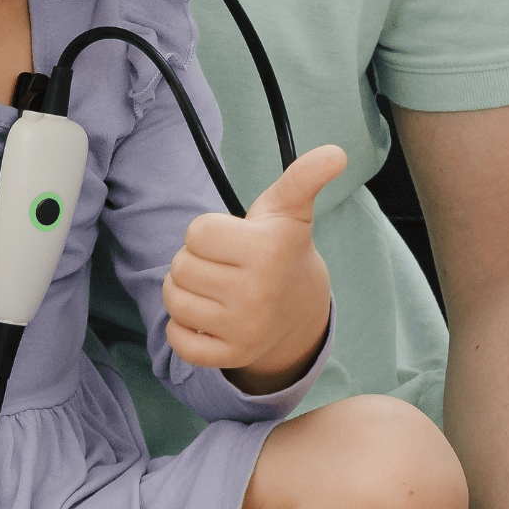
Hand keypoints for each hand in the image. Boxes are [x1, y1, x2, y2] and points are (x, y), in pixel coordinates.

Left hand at [162, 144, 346, 392]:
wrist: (301, 307)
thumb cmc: (282, 247)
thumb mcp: (290, 209)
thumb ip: (303, 177)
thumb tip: (335, 152)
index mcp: (268, 251)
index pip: (196, 232)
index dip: (209, 232)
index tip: (234, 239)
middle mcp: (257, 294)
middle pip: (180, 265)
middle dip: (195, 260)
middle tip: (224, 265)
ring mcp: (244, 329)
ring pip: (173, 300)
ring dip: (184, 290)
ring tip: (213, 286)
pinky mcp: (231, 356)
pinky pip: (179, 341)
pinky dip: (182, 328)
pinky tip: (206, 317)